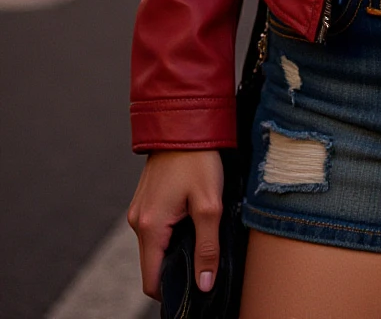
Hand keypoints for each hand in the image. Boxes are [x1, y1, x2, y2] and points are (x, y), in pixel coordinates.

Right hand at [127, 149, 223, 299]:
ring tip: (200, 235)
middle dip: (176, 268)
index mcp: (150, 228)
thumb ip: (207, 248)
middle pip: (153, 265)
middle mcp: (138, 222)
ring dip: (175, 248)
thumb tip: (204, 284)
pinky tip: (191, 219)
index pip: (151, 282)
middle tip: (205, 260)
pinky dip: (171, 233)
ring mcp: (139, 211)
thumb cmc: (197, 159)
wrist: (184, 122)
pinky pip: (156, 229)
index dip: (173, 291)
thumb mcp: (210, 205)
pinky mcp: (145, 201)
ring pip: (155, 246)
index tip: (195, 288)